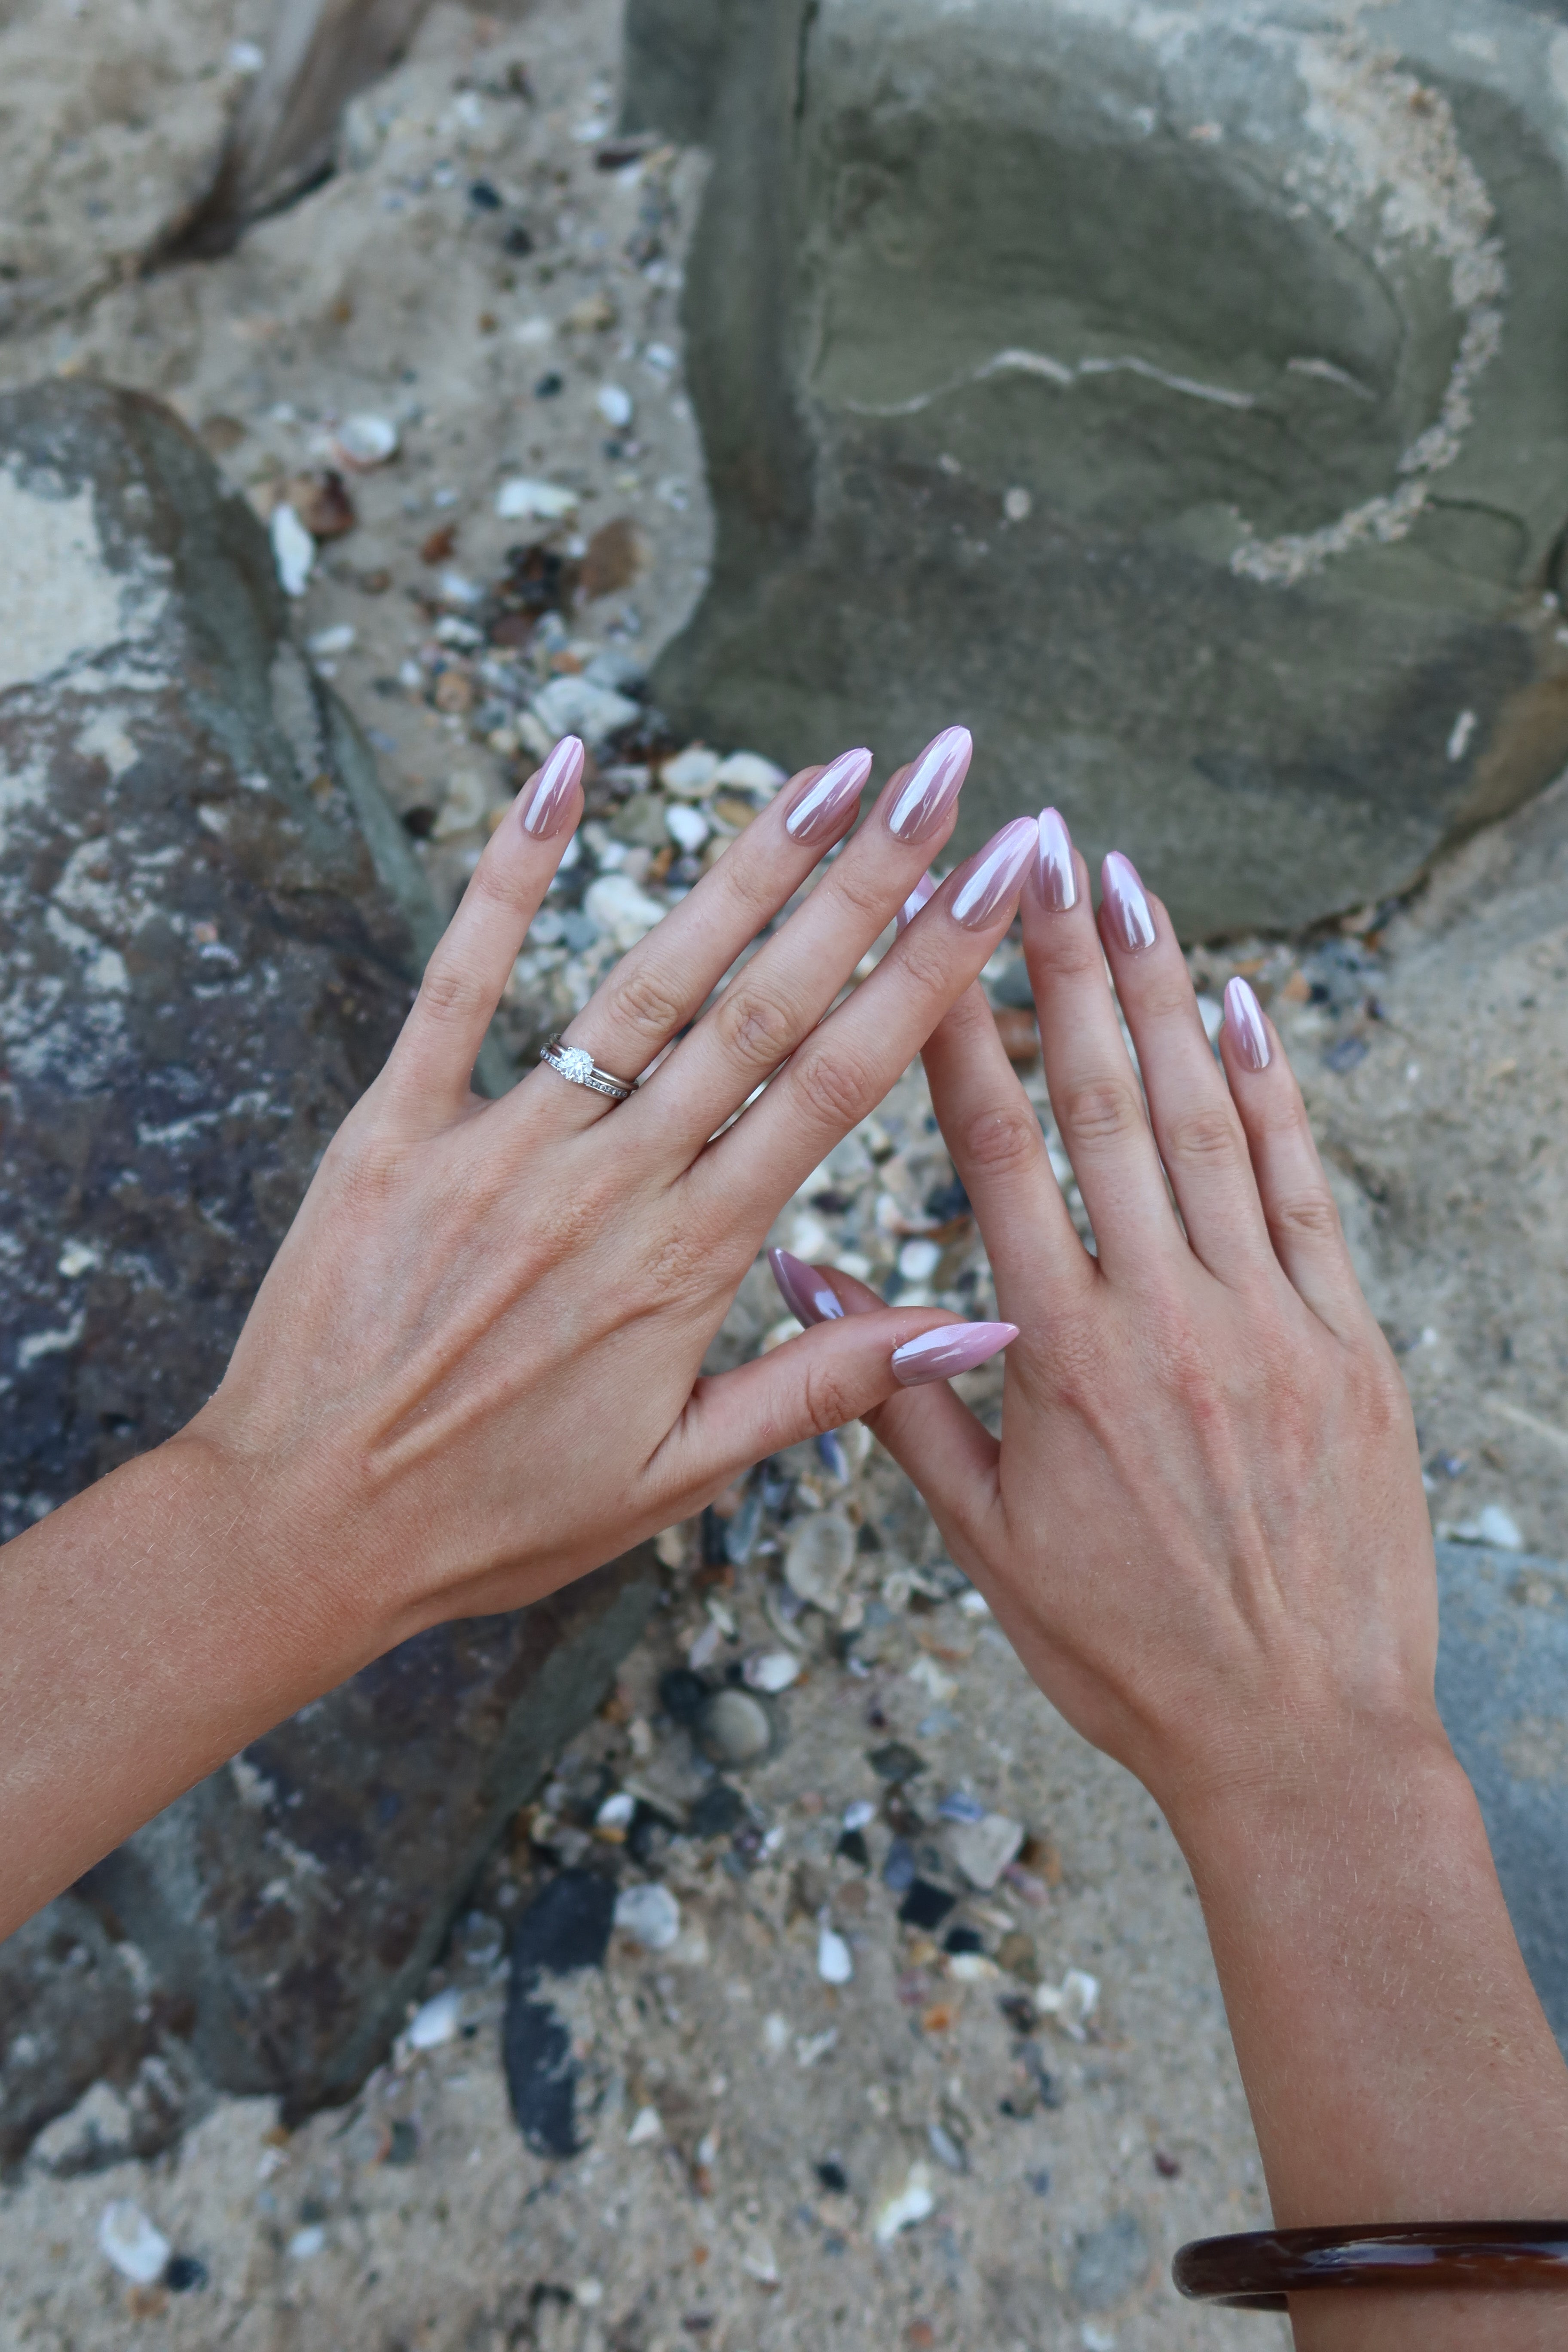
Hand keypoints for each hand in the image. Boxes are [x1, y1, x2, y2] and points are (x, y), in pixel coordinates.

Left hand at [186, 728, 1034, 1645]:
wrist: (302, 1532)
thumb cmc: (494, 1516)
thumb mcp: (675, 1478)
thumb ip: (824, 1388)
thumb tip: (980, 1326)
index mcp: (687, 1265)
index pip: (836, 1089)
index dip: (924, 976)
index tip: (991, 883)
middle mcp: (608, 1187)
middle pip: (763, 1009)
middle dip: (865, 883)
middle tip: (943, 772)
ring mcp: (498, 1147)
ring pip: (644, 982)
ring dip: (743, 866)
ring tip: (829, 770)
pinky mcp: (393, 1129)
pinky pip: (459, 980)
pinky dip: (510, 873)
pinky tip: (563, 771)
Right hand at [786, 817, 1567, 2344]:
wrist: (1300, 1740)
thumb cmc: (1129, 1654)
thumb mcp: (989, 1547)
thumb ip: (900, 1403)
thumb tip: (813, 1284)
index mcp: (1062, 1365)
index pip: (1000, 1164)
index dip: (965, 1039)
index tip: (943, 939)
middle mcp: (1166, 1320)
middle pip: (1107, 1110)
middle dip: (1066, 970)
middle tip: (1044, 854)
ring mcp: (1270, 1324)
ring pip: (1207, 1127)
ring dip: (1165, 1000)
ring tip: (1132, 893)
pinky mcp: (1350, 1346)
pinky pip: (1307, 1194)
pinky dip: (1277, 1098)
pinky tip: (1247, 1014)